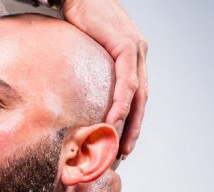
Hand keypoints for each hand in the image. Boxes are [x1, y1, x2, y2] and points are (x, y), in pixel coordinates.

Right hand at [63, 0, 148, 157]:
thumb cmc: (79, 17)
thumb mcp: (87, 49)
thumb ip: (89, 69)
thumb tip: (72, 88)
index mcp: (131, 57)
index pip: (135, 95)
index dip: (131, 120)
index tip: (121, 141)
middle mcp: (139, 54)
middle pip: (141, 99)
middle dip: (133, 128)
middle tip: (123, 152)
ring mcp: (136, 50)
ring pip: (137, 94)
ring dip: (129, 121)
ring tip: (117, 142)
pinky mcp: (127, 46)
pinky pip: (128, 81)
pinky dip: (122, 102)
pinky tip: (114, 119)